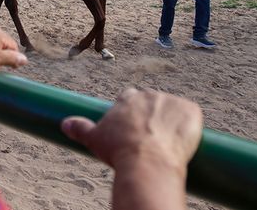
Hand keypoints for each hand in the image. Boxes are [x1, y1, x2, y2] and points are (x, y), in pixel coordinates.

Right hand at [61, 88, 201, 173]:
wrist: (148, 162)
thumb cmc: (120, 150)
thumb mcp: (95, 139)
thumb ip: (80, 128)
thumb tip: (63, 124)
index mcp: (129, 98)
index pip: (131, 98)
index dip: (132, 113)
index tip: (132, 127)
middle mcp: (150, 94)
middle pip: (153, 102)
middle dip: (152, 116)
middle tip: (150, 139)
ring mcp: (172, 102)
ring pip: (173, 109)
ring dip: (171, 121)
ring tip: (168, 144)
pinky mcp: (192, 111)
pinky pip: (193, 114)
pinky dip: (191, 125)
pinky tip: (185, 140)